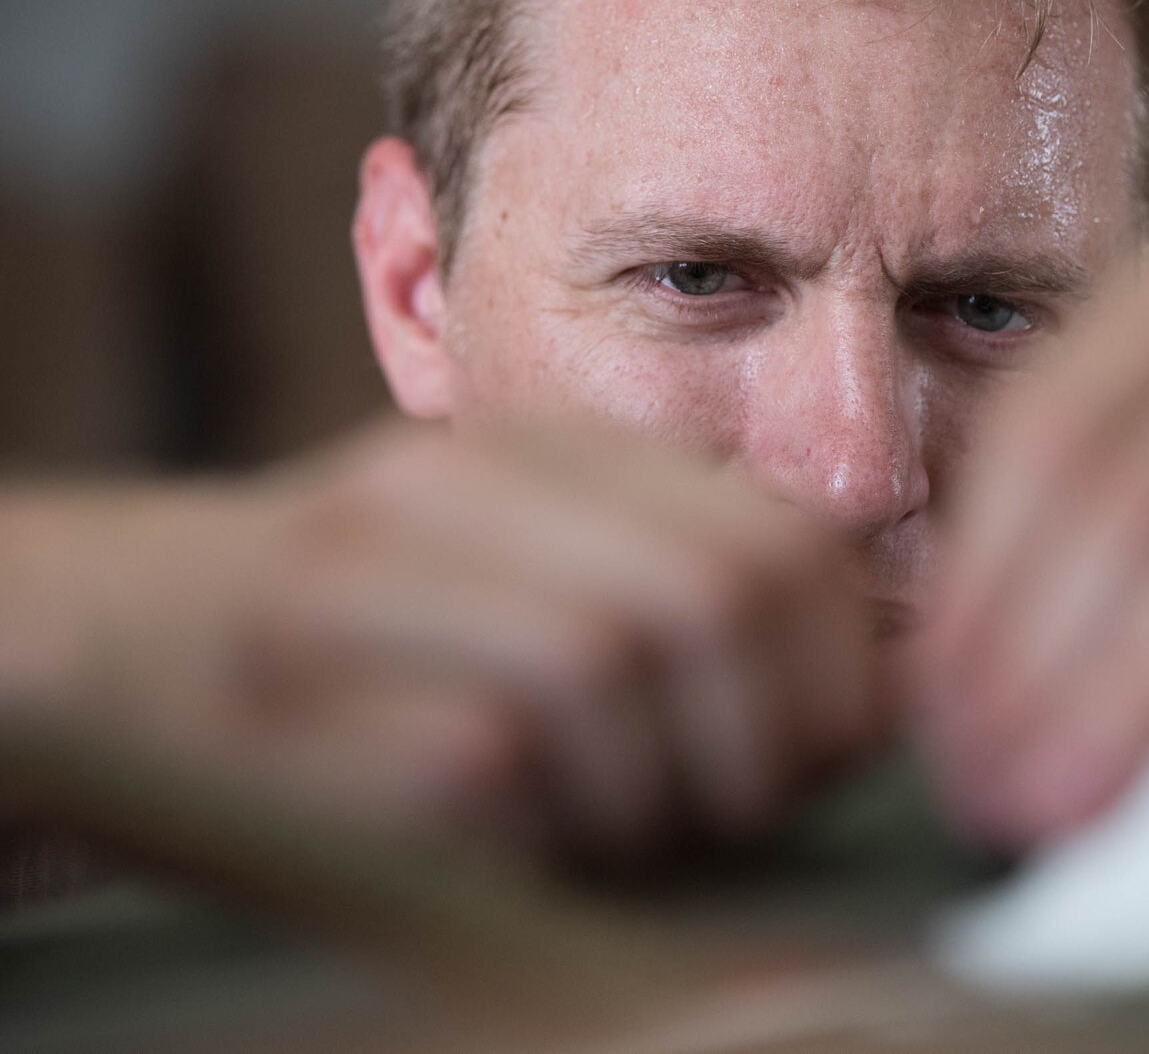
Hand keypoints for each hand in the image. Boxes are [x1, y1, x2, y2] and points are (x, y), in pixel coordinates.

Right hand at [1, 422, 885, 863]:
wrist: (135, 641)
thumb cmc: (379, 640)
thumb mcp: (541, 569)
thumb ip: (685, 588)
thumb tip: (876, 694)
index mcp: (548, 450)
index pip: (778, 538)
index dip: (841, 667)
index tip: (828, 749)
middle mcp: (459, 484)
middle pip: (714, 594)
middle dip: (769, 736)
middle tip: (743, 807)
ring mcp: (369, 578)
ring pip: (610, 665)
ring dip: (652, 789)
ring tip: (624, 825)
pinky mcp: (299, 695)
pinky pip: (488, 760)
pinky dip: (538, 825)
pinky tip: (524, 834)